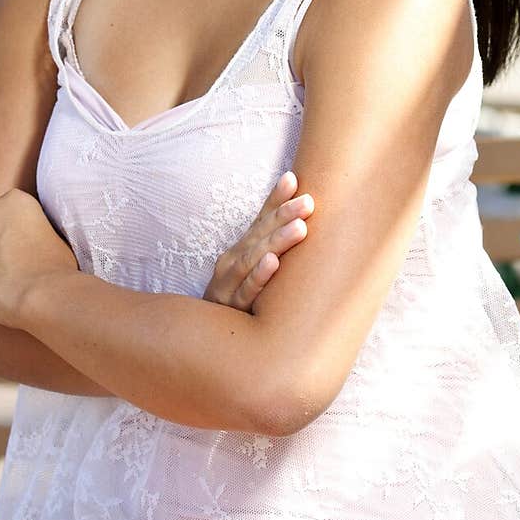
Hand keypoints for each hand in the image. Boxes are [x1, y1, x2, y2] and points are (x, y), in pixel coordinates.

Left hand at [0, 188, 76, 327]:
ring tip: (5, 276)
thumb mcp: (56, 234)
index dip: (19, 227)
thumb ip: (35, 228)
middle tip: (13, 258)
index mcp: (15, 198)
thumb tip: (32, 237)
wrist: (40, 293)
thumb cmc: (57, 266)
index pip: (11, 208)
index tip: (26, 243)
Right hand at [203, 170, 313, 311]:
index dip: (276, 199)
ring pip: (254, 258)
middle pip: (260, 234)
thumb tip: (308, 226)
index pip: (261, 219)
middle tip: (308, 201)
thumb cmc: (240, 301)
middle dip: (284, 215)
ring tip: (299, 227)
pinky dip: (259, 275)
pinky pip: (246, 291)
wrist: (210, 342)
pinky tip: (272, 263)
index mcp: (241, 249)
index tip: (294, 178)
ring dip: (276, 241)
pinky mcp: (231, 309)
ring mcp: (229, 284)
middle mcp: (232, 261)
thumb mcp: (254, 272)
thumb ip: (275, 250)